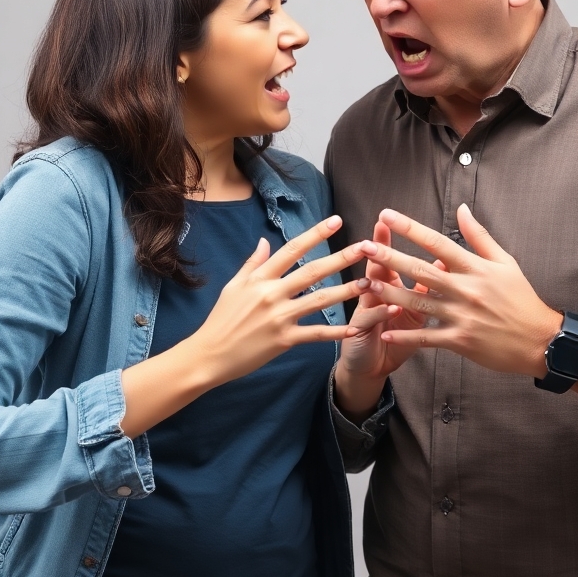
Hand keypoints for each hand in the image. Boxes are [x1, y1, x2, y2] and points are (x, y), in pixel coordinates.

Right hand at [121, 215, 366, 437]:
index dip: (316, 234)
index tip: (336, 221)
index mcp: (260, 277)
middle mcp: (272, 293)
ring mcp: (279, 317)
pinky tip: (355, 328)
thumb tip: (266, 241)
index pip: (292, 249)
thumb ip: (253, 263)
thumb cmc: (221, 319)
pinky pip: (316, 334)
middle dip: (341, 258)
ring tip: (369, 283)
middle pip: (312, 271)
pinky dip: (336, 332)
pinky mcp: (284, 340)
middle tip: (366, 246)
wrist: (208, 355)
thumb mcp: (233, 286)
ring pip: (320, 301)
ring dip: (346, 291)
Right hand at [333, 221, 443, 421]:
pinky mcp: (360, 331)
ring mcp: (365, 311)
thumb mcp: (414, 310)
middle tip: (375, 235)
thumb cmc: (397, 336)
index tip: (390, 219)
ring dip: (373, 281)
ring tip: (378, 270)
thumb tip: (444, 260)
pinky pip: (370, 320)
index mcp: (388, 286)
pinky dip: (380, 313)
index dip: (388, 240)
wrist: (373, 367)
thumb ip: (425, 285)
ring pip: (368, 292)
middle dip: (376, 253)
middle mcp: (374, 294)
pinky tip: (391, 306)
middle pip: (375, 269)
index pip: (390, 258)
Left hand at [364, 205, 577, 394]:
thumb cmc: (522, 298)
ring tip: (366, 283)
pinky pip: (426, 337)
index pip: (437, 243)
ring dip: (390, 293)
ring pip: (418, 303)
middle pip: (421, 270)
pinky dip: (405, 334)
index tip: (387, 215)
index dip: (410, 229)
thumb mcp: (505, 262)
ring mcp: (462, 316)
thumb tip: (462, 208)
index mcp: (476, 267)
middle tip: (364, 247)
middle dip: (390, 258)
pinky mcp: (460, 341)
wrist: (541, 340)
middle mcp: (466, 289)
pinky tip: (384, 330)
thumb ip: (479, 236)